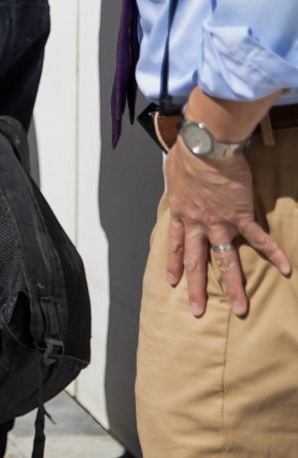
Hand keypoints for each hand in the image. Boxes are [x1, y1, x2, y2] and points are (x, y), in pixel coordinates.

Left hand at [164, 141, 291, 317]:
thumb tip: (175, 175)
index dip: (173, 264)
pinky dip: (274, 253)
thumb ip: (175, 181)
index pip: (174, 245)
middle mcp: (197, 224)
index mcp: (180, 213)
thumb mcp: (171, 170)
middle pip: (195, 262)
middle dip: (196, 289)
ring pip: (225, 261)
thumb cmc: (187, 153)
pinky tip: (287, 269)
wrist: (205, 147)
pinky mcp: (241, 216)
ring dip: (233, 286)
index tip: (172, 282)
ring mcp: (219, 223)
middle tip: (196, 311)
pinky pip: (259, 239)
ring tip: (240, 308)